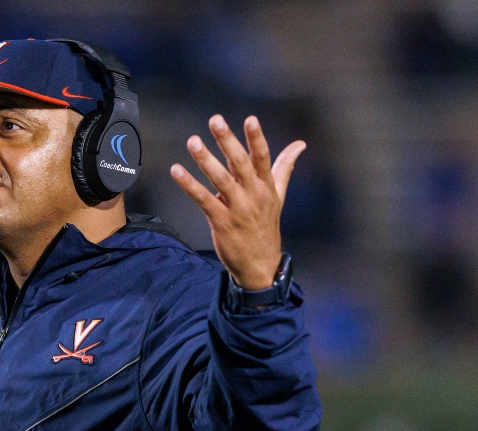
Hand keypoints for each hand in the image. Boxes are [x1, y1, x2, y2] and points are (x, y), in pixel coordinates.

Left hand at [169, 115, 304, 289]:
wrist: (260, 264)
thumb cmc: (266, 226)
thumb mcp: (278, 196)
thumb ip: (284, 167)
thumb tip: (300, 145)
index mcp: (266, 187)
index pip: (263, 157)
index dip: (256, 138)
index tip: (250, 119)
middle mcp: (253, 195)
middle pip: (241, 163)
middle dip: (228, 141)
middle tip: (215, 120)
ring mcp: (237, 209)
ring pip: (221, 180)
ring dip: (206, 160)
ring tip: (193, 142)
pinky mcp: (221, 222)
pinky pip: (203, 200)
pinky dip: (189, 185)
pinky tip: (177, 171)